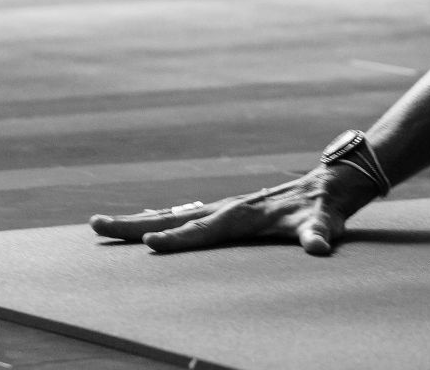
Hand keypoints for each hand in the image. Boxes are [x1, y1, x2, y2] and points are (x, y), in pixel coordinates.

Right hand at [89, 167, 372, 256]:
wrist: (333, 183)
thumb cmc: (327, 208)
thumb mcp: (325, 223)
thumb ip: (319, 234)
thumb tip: (319, 246)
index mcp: (243, 215)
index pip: (204, 230)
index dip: (179, 239)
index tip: (151, 244)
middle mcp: (228, 208)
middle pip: (174, 218)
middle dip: (135, 224)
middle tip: (96, 225)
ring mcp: (226, 208)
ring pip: (175, 215)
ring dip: (139, 221)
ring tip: (104, 225)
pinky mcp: (229, 211)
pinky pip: (186, 217)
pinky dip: (160, 220)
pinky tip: (145, 225)